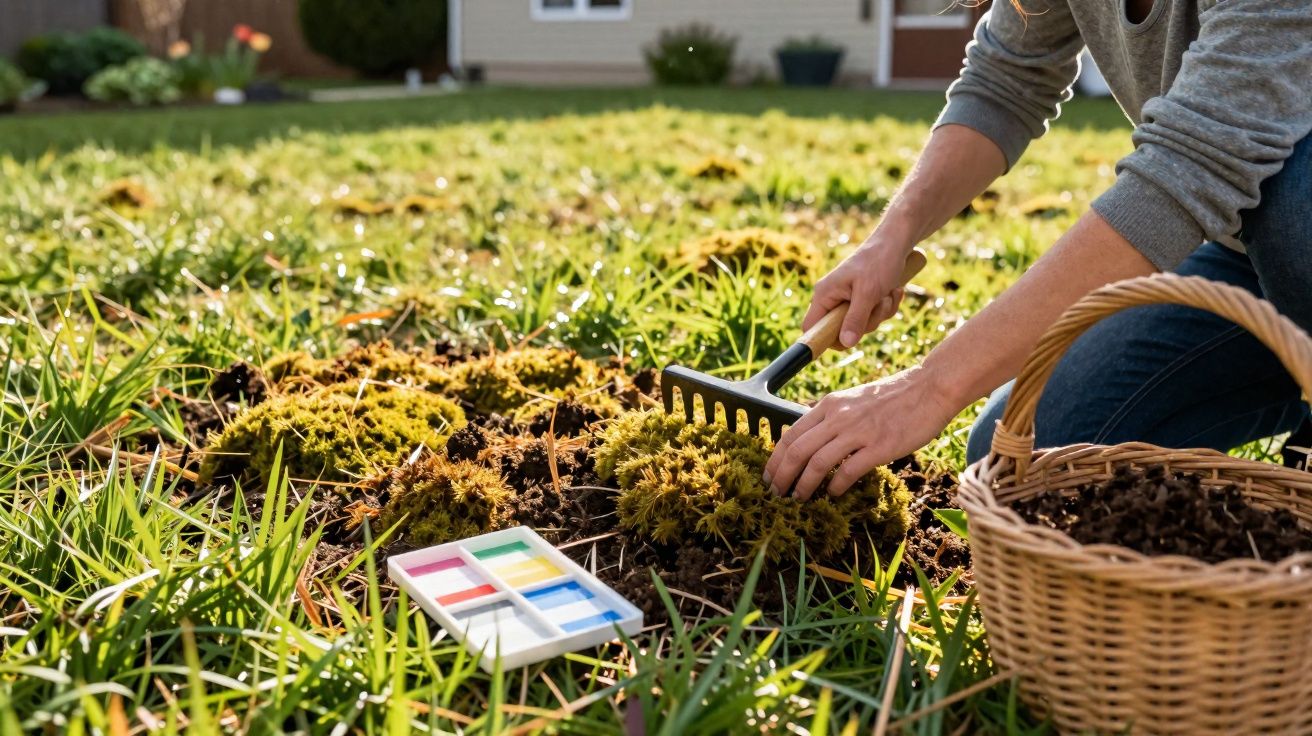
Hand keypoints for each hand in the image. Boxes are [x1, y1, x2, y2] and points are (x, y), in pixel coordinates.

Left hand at [762, 366, 958, 498]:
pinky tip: (833, 494)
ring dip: (803, 486)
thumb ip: (831, 416)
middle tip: (776, 494)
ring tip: (799, 499)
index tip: (769, 477)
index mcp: (828, 405)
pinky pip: (847, 471)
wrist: (928, 389)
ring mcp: (857, 432)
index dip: (775, 460)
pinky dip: (835, 486)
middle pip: (796, 451)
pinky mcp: (878, 446)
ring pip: (816, 464)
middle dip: (781, 476)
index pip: (790, 435)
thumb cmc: (892, 397)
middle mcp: (837, 417)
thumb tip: (810, 435)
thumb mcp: (851, 399)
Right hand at [804, 239, 914, 348]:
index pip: (811, 327)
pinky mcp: (861, 300)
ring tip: (889, 292)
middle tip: (879, 303)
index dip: (822, 339)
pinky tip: (893, 291)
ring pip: (861, 325)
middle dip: (867, 322)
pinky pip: (872, 317)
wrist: (897, 244)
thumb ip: (855, 319)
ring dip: (880, 312)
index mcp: (824, 294)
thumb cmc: (879, 262)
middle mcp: (832, 299)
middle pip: (841, 331)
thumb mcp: (868, 293)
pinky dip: (886, 307)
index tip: (846, 342)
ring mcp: (847, 300)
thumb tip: (845, 343)